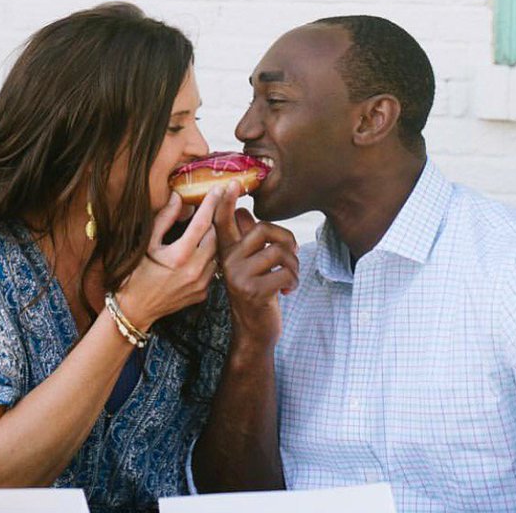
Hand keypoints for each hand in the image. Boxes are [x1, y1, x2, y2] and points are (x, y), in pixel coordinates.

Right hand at [118, 189, 220, 330]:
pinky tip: (198, 252)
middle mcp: (195, 271)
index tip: (217, 189)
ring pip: (217, 253)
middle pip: (215, 236)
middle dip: (213, 221)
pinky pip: (213, 269)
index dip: (211, 203)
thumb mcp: (147, 243)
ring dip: (212, 240)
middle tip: (211, 208)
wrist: (135, 309)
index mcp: (180, 256)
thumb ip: (165, 218)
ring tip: (204, 229)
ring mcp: (201, 284)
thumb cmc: (136, 274)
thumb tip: (178, 197)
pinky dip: (208, 257)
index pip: (202, 223)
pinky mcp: (203, 293)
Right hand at [214, 181, 298, 349]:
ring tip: (290, 277)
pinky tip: (288, 290)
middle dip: (286, 241)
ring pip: (278, 252)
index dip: (225, 202)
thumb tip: (244, 212)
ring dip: (293, 265)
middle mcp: (229, 261)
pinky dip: (294, 281)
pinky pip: (285, 273)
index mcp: (227, 251)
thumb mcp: (248, 265)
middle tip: (290, 258)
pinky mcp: (254, 292)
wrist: (254, 332)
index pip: (222, 222)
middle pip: (263, 230)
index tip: (230, 184)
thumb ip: (246, 239)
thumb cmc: (256, 291)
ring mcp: (239, 277)